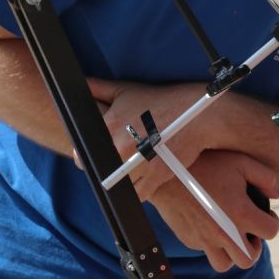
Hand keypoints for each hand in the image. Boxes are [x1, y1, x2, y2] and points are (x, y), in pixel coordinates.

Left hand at [87, 77, 207, 199]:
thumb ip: (99, 88)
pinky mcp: (155, 176)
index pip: (82, 152)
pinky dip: (136, 191)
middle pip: (97, 170)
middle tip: (112, 162)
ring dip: (119, 180)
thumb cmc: (162, 101)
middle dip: (101, 168)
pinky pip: (137, 194)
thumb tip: (81, 84)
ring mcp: (138, 163)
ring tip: (126, 172)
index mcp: (110, 124)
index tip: (92, 155)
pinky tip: (138, 182)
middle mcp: (121, 145)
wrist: (197, 116)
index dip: (86, 156)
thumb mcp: (127, 90)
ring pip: (115, 184)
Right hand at [148, 150, 278, 271]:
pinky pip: (205, 252)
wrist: (166, 170)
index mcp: (241, 214)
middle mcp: (224, 233)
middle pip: (248, 260)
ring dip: (232, 253)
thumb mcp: (241, 162)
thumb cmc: (207, 162)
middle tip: (249, 230)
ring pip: (224, 265)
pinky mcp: (189, 239)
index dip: (273, 222)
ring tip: (231, 234)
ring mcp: (204, 239)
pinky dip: (212, 244)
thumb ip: (266, 178)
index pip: (271, 232)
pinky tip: (210, 223)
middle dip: (254, 247)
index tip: (266, 214)